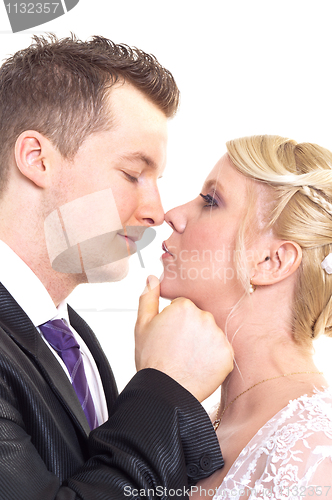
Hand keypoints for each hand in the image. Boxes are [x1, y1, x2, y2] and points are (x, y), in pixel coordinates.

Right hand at [135, 275, 233, 401]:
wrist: (164, 391)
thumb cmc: (151, 359)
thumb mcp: (142, 325)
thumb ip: (148, 298)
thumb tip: (152, 278)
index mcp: (184, 307)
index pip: (184, 308)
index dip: (175, 323)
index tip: (169, 337)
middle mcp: (205, 317)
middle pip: (200, 319)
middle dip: (191, 331)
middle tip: (178, 350)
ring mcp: (218, 336)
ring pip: (211, 335)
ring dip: (203, 344)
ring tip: (188, 360)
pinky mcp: (228, 355)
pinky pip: (222, 352)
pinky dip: (213, 360)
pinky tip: (199, 367)